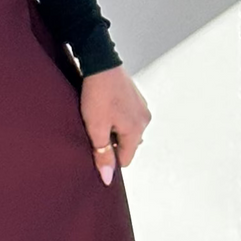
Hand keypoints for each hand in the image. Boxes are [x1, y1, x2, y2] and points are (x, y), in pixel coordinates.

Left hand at [79, 65, 149, 185]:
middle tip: (95, 127)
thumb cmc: (97, 93)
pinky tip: (105, 106)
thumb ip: (102, 154)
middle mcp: (144, 120)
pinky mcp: (136, 97)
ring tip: (99, 114)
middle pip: (127, 144)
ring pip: (127, 129)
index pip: (125, 159)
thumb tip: (108, 178)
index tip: (96, 147)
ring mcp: (142, 107)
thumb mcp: (96, 128)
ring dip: (114, 127)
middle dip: (111, 141)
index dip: (108, 157)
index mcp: (136, 131)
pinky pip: (128, 116)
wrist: (100, 62)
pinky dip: (117, 115)